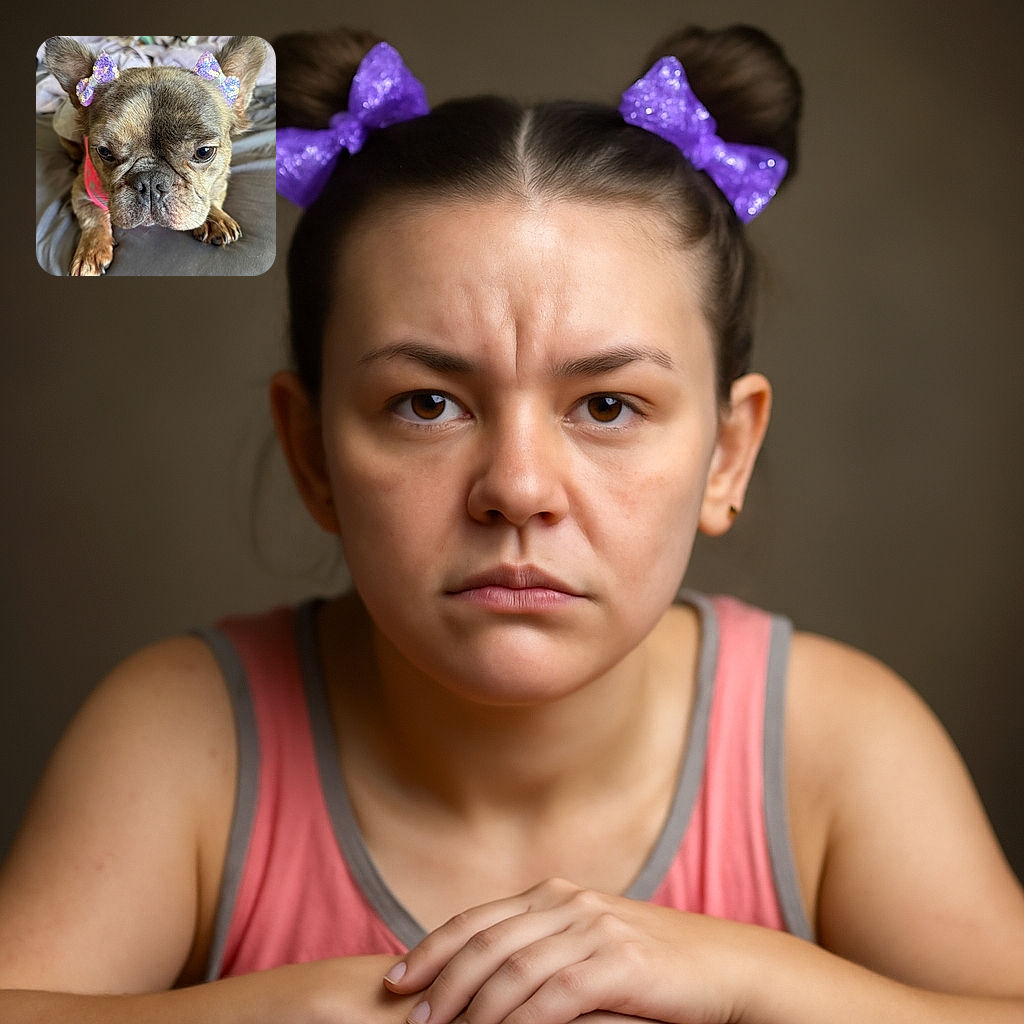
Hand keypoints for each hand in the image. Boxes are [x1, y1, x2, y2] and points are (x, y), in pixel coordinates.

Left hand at [382, 879, 755, 1023]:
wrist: (723, 966)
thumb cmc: (650, 964)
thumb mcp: (589, 943)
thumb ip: (541, 948)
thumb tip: (483, 978)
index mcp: (553, 895)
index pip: (477, 921)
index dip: (432, 948)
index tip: (395, 979)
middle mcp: (568, 904)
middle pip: (485, 942)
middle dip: (440, 982)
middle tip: (410, 1020)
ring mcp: (594, 930)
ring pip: (513, 969)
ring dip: (471, 1007)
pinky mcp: (619, 963)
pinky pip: (554, 994)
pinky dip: (519, 1020)